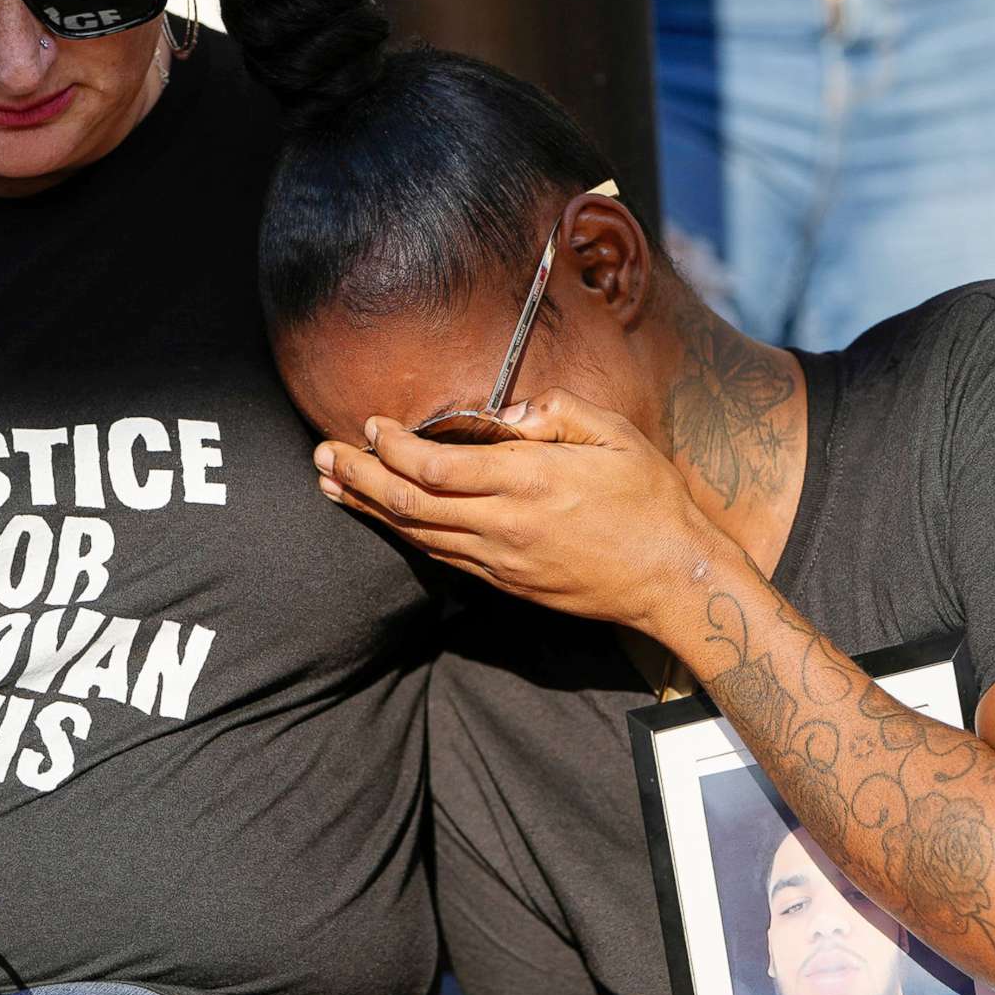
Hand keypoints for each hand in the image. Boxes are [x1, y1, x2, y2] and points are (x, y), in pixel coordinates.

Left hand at [311, 389, 720, 632]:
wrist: (672, 579)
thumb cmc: (650, 499)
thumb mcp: (615, 433)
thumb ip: (554, 412)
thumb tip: (502, 413)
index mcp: (529, 480)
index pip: (435, 467)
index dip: (392, 447)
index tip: (371, 425)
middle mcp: (505, 524)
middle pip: (410, 503)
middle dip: (358, 477)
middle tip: (322, 454)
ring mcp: (501, 560)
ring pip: (417, 534)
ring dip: (369, 507)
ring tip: (330, 484)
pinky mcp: (505, 583)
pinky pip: (441, 556)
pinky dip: (403, 535)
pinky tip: (383, 518)